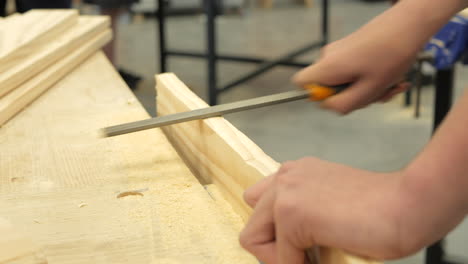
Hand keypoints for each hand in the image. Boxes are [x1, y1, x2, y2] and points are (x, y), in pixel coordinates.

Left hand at [240, 157, 417, 263]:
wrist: (407, 206)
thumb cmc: (378, 208)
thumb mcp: (327, 204)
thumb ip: (300, 212)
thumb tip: (281, 243)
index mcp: (294, 173)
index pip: (258, 207)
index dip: (276, 235)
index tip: (301, 248)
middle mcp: (284, 177)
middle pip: (253, 223)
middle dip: (274, 248)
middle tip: (307, 257)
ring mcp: (285, 193)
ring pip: (254, 239)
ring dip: (281, 257)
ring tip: (314, 258)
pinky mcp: (291, 213)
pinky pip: (279, 258)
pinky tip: (325, 258)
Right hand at [293, 30, 411, 113]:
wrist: (409, 25)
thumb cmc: (392, 55)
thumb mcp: (369, 91)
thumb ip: (343, 105)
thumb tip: (330, 107)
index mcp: (328, 67)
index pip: (301, 84)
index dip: (316, 96)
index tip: (339, 97)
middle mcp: (329, 58)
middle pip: (327, 87)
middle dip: (351, 96)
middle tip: (374, 94)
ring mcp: (340, 52)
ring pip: (345, 81)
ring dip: (367, 89)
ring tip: (388, 85)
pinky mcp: (351, 49)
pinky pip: (354, 72)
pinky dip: (370, 79)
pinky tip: (389, 79)